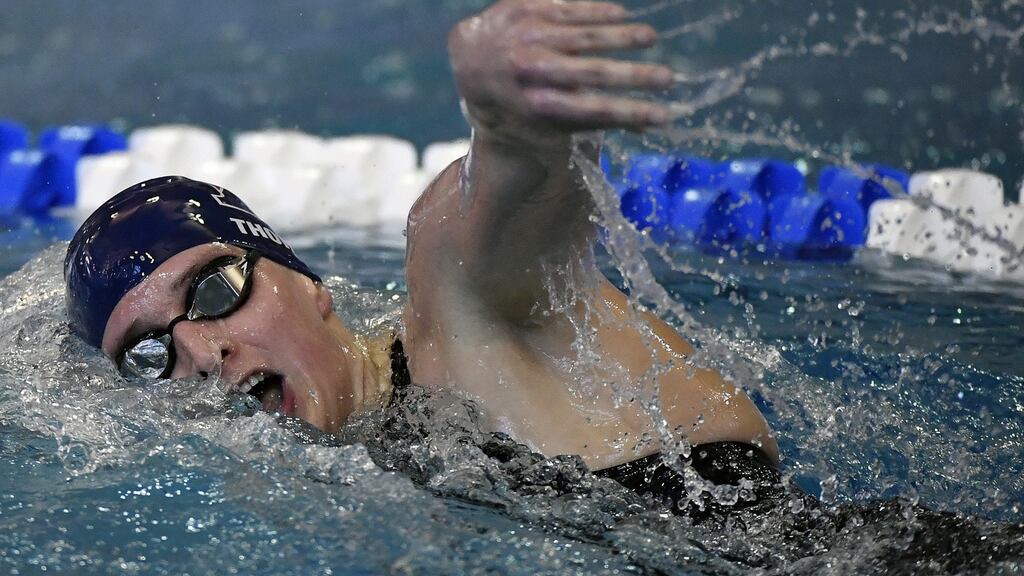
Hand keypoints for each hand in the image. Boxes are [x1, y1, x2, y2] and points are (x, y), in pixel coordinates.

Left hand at [449, 0, 673, 144]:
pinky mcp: (525, 8)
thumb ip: (594, 121)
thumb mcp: (547, 121)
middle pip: (593, 74)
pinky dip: (599, 13)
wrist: (471, 62)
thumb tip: (648, 126)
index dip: (631, 114)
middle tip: (670, 79)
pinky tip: (623, 15)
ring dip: (622, 37)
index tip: (664, 116)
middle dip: (636, 77)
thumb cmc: (519, 100)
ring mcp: (527, 37)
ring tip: (652, 38)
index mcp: (537, 107)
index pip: (593, 112)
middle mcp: (531, 72)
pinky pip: (570, 8)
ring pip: (585, 36)